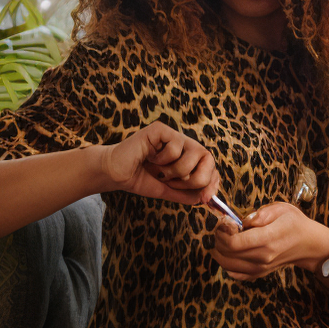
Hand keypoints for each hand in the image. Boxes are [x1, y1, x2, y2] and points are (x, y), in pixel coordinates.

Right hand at [98, 121, 219, 205]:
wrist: (116, 175)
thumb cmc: (140, 179)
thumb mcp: (168, 190)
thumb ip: (188, 195)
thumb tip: (207, 197)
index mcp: (188, 155)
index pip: (211, 164)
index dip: (212, 181)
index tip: (205, 198)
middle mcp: (184, 143)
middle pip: (208, 158)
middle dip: (193, 179)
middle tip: (172, 182)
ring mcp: (173, 134)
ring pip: (192, 155)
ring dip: (173, 172)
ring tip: (157, 169)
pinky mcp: (160, 129)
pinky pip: (174, 148)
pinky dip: (161, 160)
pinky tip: (149, 157)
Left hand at [208, 201, 328, 280]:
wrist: (308, 244)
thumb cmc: (294, 223)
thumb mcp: (281, 209)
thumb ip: (260, 214)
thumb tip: (243, 221)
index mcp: (268, 238)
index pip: (234, 243)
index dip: (222, 233)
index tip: (224, 223)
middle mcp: (263, 256)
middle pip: (227, 254)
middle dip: (218, 240)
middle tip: (222, 228)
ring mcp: (261, 267)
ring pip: (228, 266)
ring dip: (219, 252)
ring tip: (224, 239)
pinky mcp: (259, 273)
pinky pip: (235, 274)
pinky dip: (227, 264)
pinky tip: (230, 252)